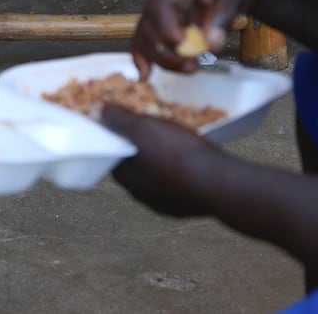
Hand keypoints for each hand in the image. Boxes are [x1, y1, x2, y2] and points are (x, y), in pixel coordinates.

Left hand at [101, 104, 218, 216]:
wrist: (218, 182)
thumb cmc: (178, 155)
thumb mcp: (143, 127)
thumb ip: (119, 120)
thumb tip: (99, 112)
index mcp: (128, 178)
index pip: (114, 156)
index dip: (121, 138)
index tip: (129, 126)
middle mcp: (143, 196)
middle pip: (136, 167)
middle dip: (142, 150)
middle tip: (154, 131)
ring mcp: (165, 204)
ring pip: (158, 178)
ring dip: (162, 162)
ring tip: (175, 143)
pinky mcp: (186, 206)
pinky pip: (179, 186)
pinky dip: (181, 173)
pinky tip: (191, 160)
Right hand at [130, 0, 262, 76]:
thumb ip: (223, 17)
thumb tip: (211, 45)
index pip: (160, 3)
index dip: (165, 26)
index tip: (179, 45)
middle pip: (148, 22)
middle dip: (164, 49)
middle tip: (191, 66)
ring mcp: (165, 6)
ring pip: (146, 33)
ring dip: (161, 56)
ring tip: (190, 68)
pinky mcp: (169, 19)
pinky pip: (151, 37)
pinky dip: (147, 54)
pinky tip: (147, 73)